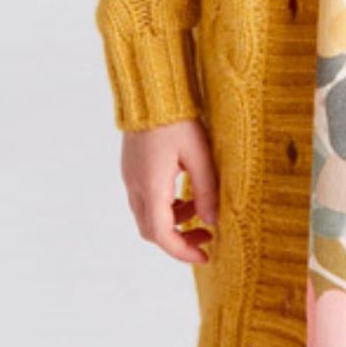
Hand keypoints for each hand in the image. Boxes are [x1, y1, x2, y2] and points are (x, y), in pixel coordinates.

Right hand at [120, 118, 219, 264]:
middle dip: (179, 239)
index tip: (205, 255)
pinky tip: (185, 193)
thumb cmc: (175, 119)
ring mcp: (131, 177)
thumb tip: (214, 220)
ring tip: (200, 211)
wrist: (150, 91)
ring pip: (149, 215)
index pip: (162, 235)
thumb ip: (206, 189)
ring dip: (173, 221)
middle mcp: (136, 186)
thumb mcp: (198, 154)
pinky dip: (166, 206)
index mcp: (151, 186)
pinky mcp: (133, 168)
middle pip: (152, 230)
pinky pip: (146, 198)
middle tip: (206, 235)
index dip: (183, 251)